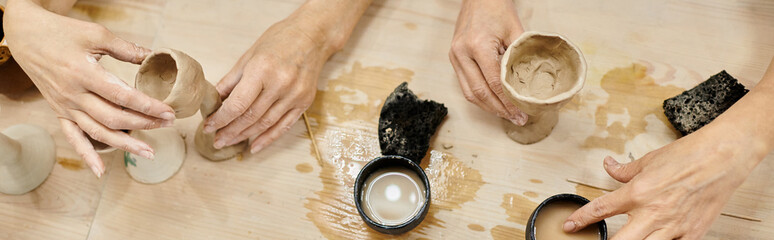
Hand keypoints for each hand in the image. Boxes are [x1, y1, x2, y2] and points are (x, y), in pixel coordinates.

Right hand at [4, 0, 174, 176]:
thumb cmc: (62, 32)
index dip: (148, 106)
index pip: (123, 96)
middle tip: (168, 124)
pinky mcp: (59, 112)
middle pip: (114, 118)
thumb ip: (126, 49)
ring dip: (125, 145)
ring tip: (149, 152)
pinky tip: (101, 171)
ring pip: (98, 132)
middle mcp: (74, 95)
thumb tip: (153, 57)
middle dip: (144, 124)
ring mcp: (66, 106)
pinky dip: (87, 156)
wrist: (27, 36)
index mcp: (84, 74)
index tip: (168, 112)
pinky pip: (73, 138)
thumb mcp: (96, 34)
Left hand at [203, 18, 333, 152]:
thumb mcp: (250, 55)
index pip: (237, 104)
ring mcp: (294, 95)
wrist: (313, 36)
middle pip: (250, 117)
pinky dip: (268, 138)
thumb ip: (232, 80)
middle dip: (230, 131)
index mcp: (262, 70)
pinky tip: (255, 146)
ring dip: (245, 136)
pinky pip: (284, 126)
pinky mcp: (305, 102)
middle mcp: (280, 84)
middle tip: (216, 140)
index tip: (208, 126)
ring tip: (229, 142)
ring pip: (265, 124)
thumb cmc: (279, 40)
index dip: (221, 119)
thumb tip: (214, 101)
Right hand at [449, 0, 527, 124]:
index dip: (508, 101)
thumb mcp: (515, 29)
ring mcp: (454, 57)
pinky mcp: (454, 58)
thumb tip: (530, 84)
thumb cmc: (496, 7)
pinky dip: (480, 97)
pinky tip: (494, 103)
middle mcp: (461, 53)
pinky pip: (465, 84)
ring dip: (488, 107)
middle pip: (479, 92)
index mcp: (477, 45)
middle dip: (499, 109)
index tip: (521, 112)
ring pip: (469, 92)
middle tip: (516, 119)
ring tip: (506, 115)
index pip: (493, 82)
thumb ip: (520, 56)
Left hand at [564, 123, 763, 238]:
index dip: (581, 220)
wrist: (723, 157)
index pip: (600, 210)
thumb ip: (625, 170)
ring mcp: (673, 227)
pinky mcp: (693, 234)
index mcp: (638, 193)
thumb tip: (608, 166)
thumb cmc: (688, 155)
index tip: (570, 226)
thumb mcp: (649, 160)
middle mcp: (652, 213)